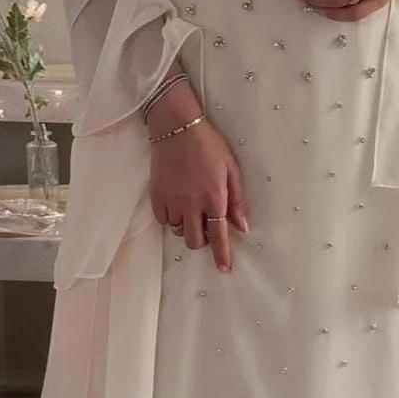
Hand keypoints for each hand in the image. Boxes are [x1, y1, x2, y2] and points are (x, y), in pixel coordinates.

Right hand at [146, 83, 248, 272]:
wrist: (176, 128)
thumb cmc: (209, 146)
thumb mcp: (231, 169)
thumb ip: (237, 199)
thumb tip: (242, 226)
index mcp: (214, 196)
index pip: (219, 234)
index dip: (222, 254)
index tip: (224, 269)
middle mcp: (192, 203)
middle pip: (196, 241)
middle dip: (203, 241)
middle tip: (207, 226)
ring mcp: (172, 201)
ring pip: (179, 231)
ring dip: (188, 227)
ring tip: (192, 208)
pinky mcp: (157, 197)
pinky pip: (164, 220)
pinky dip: (172, 218)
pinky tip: (178, 203)